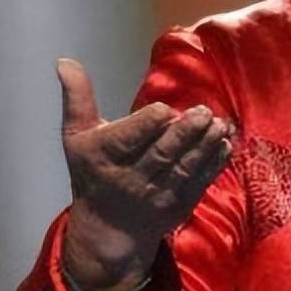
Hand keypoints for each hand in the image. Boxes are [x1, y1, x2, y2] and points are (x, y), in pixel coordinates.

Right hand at [57, 58, 235, 290]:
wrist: (109, 229)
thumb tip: (65, 61)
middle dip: (185, 133)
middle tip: (203, 112)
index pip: (128, 140)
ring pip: (185, 168)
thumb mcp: (77, 136)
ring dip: (205, 146)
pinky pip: (200, 182)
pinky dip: (214, 163)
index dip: (148, 125)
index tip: (164, 109)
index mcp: (104, 158)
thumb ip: (77, 98)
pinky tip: (225, 143)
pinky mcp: (180, 204)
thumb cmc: (92, 173)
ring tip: (219, 125)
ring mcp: (158, 194)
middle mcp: (131, 178)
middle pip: (162, 154)